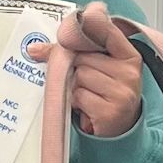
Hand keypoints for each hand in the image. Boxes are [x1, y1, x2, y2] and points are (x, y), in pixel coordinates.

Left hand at [25, 5, 143, 138]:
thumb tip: (33, 49)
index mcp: (129, 56)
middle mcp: (129, 73)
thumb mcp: (99, 69)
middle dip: (76, 70)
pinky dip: (78, 104)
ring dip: (76, 89)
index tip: (70, 34)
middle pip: (83, 58)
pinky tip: (89, 109)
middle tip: (85, 83)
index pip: (106, 31)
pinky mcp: (110, 111)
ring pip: (80, 77)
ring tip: (89, 97)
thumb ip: (75, 52)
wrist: (120, 131)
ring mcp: (122, 93)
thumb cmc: (105, 96)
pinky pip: (79, 96)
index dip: (85, 30)